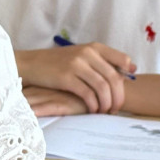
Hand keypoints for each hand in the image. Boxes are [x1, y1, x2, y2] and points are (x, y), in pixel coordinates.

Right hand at [17, 44, 133, 113]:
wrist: (32, 64)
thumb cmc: (58, 63)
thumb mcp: (80, 56)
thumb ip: (100, 62)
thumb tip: (128, 71)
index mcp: (94, 47)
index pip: (122, 59)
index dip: (128, 75)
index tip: (127, 87)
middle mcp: (87, 53)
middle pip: (114, 77)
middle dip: (119, 96)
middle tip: (117, 108)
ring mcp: (76, 65)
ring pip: (102, 87)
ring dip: (107, 103)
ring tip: (105, 111)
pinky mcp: (66, 78)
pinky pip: (88, 94)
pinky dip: (93, 105)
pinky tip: (93, 110)